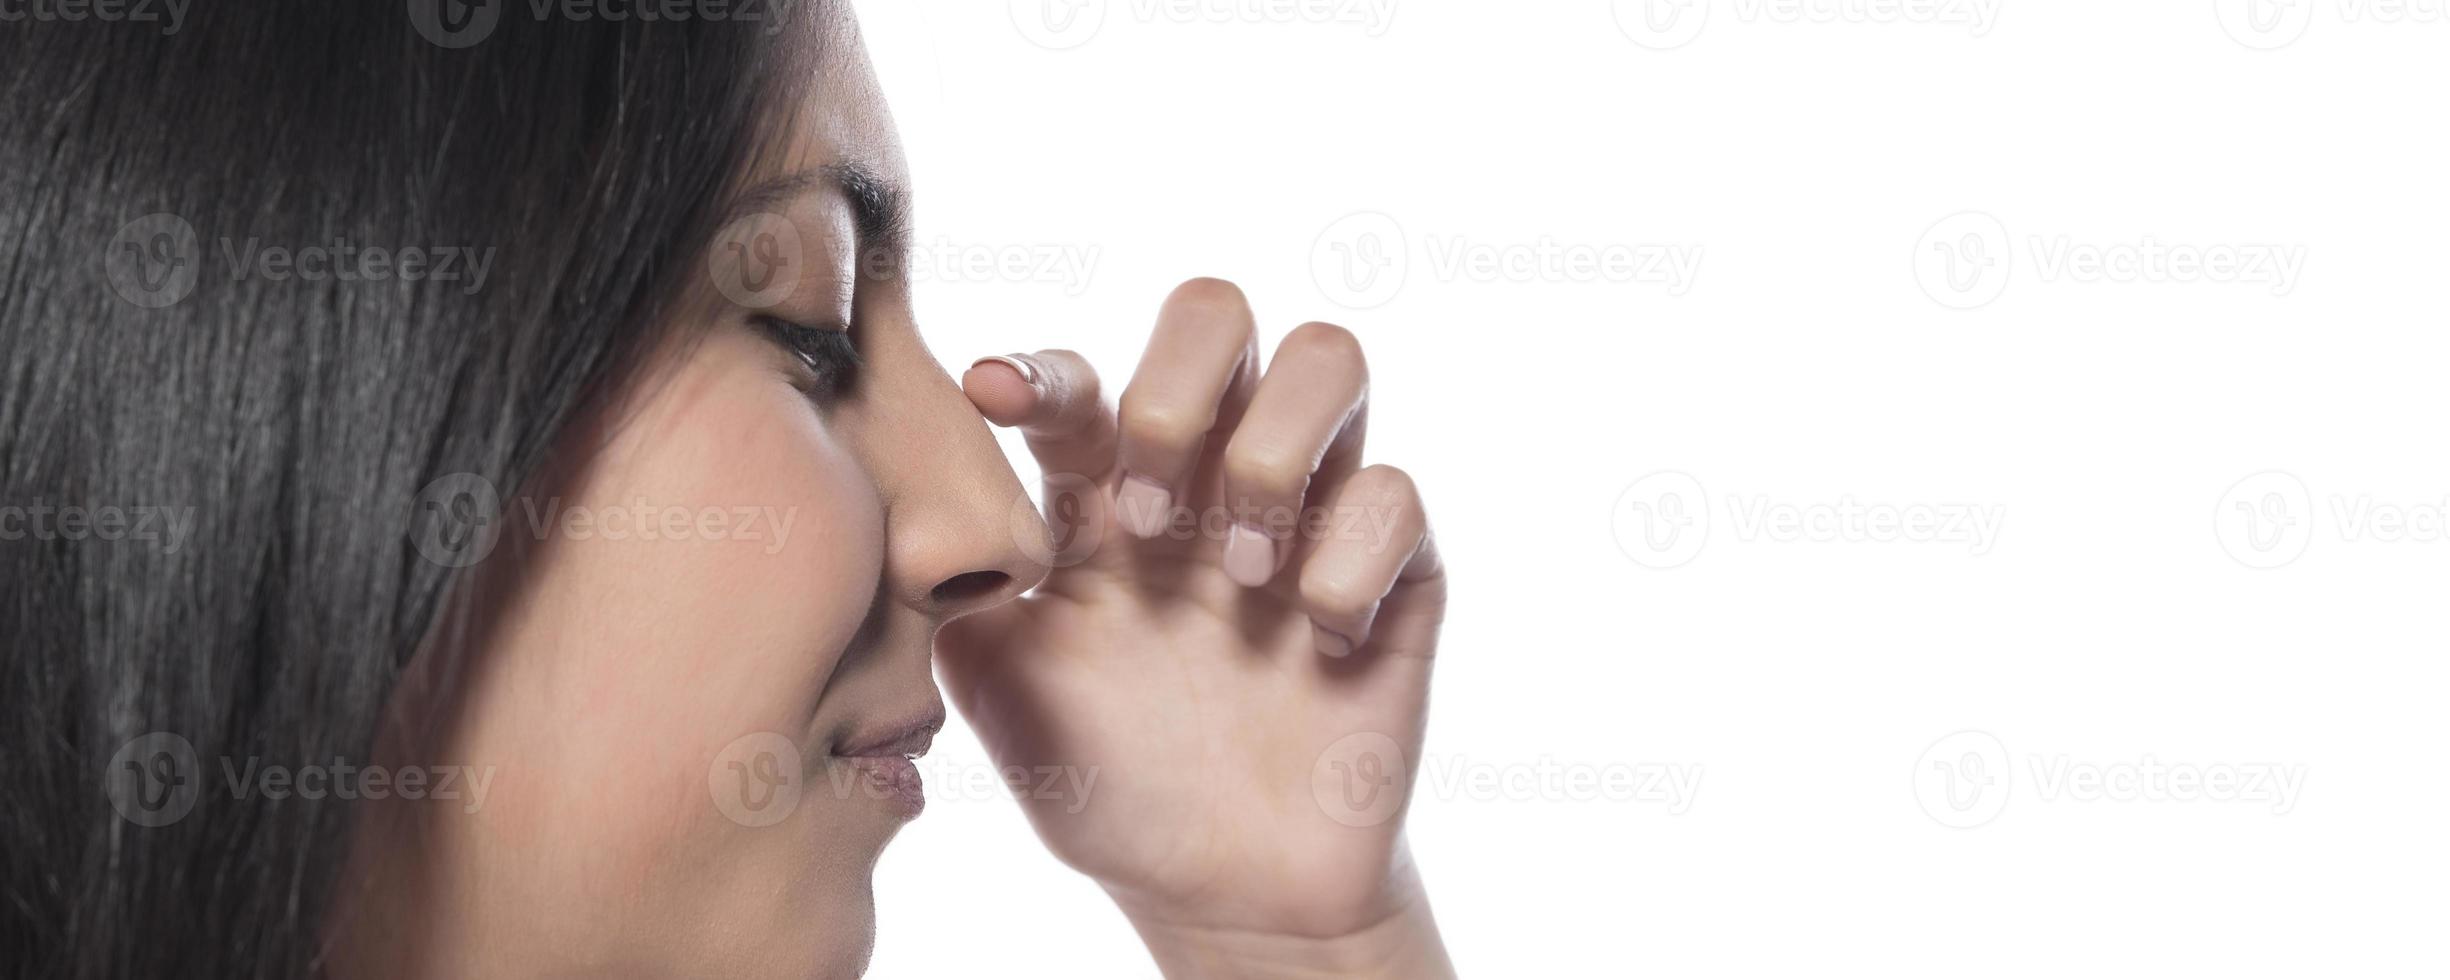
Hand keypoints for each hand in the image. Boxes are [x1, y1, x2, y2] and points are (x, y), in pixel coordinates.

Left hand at [937, 278, 1451, 976]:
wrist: (1222, 890)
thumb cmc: (1106, 783)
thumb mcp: (1000, 687)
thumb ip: (961, 581)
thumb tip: (919, 502)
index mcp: (1104, 491)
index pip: (1083, 379)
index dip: (1044, 370)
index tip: (996, 398)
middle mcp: (1209, 476)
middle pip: (1216, 311)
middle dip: (1176, 392)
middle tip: (1145, 517)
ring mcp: (1309, 511)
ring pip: (1330, 358)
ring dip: (1270, 453)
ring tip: (1236, 572)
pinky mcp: (1398, 570)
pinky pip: (1397, 492)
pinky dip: (1347, 562)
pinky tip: (1313, 643)